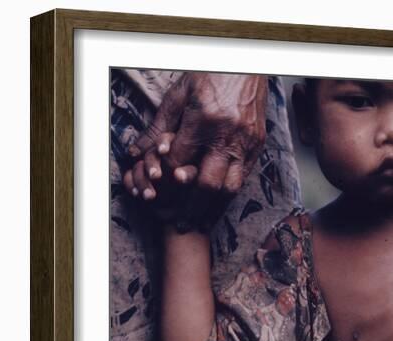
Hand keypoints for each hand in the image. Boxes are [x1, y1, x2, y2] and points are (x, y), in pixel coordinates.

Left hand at [127, 73, 267, 226]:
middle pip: (206, 184)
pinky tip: (219, 204)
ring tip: (201, 223)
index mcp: (203, 120)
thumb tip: (135, 152)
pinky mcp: (258, 145)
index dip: (167, 182)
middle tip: (181, 224)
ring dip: (214, 209)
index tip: (160, 194)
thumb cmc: (210, 76)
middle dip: (191, 209)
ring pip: (230, 187)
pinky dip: (230, 194)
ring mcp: (245, 142)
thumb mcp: (179, 95)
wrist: (248, 65)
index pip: (180, 162)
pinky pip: (244, 177)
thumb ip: (157, 126)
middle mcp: (227, 135)